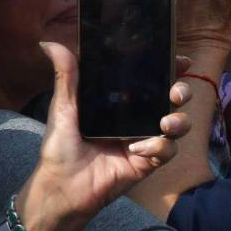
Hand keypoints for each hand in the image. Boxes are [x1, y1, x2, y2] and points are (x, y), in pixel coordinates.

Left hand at [16, 42, 190, 230]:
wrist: (62, 187)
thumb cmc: (60, 147)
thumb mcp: (63, 108)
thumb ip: (66, 76)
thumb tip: (48, 43)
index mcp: (121, 101)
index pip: (151, 80)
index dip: (170, 68)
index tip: (180, 60)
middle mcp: (137, 118)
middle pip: (173, 100)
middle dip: (182, 92)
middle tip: (175, 94)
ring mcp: (145, 140)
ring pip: (178, 125)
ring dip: (178, 121)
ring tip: (164, 123)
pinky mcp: (148, 162)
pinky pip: (167, 151)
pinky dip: (158, 147)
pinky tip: (137, 150)